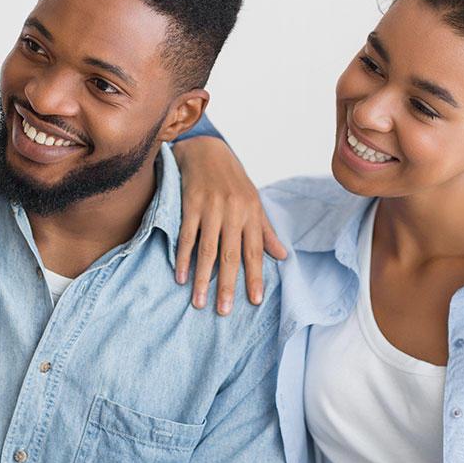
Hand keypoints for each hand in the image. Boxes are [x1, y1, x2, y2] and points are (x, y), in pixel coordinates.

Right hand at [170, 135, 285, 313]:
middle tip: (223, 311)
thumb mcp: (253, 201)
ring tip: (199, 302)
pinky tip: (180, 276)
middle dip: (227, 285)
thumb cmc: (232, 180)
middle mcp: (233, 212)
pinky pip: (186, 236)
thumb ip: (265, 231)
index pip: (254, 251)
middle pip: (231, 255)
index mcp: (251, 213)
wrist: (206, 150)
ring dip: (203, 278)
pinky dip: (182, 258)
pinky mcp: (190, 205)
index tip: (254, 300)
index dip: (255, 277)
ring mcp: (211, 208)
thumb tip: (283, 256)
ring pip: (207, 250)